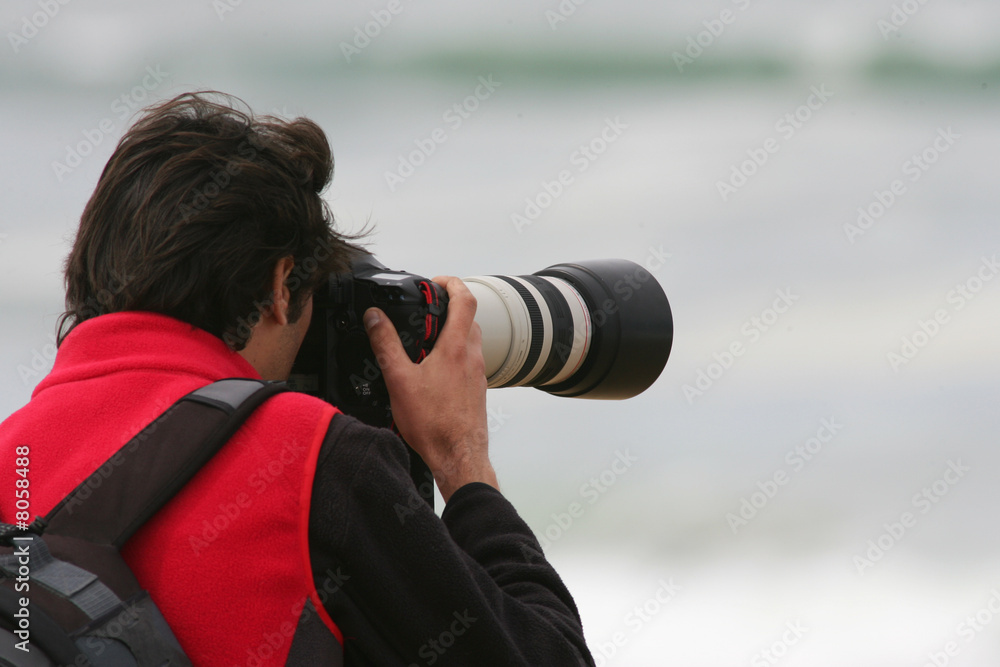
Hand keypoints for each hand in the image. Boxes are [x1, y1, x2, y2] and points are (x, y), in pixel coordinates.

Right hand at [364, 276, 497, 501]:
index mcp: (456, 347)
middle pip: (468, 317)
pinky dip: (454, 355)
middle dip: (448, 308)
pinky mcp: (477, 388)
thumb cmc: (435, 424)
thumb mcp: (399, 380)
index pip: (465, 299)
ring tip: (425, 343)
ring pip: (469, 340)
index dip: (451, 283)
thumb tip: (375, 318)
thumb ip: (386, 345)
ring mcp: (478, 373)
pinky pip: (468, 361)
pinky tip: (434, 372)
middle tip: (426, 312)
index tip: (436, 282)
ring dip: (451, 332)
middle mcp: (472, 356)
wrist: (459, 456)